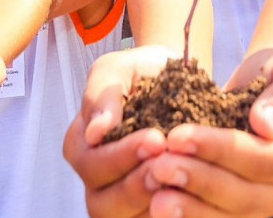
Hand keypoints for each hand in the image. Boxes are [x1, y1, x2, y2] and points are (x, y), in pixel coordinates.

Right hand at [63, 46, 173, 217]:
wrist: (177, 77)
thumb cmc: (142, 72)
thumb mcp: (118, 68)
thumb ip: (102, 94)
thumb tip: (95, 131)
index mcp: (81, 145)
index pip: (91, 164)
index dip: (122, 156)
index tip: (156, 138)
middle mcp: (96, 178)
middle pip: (104, 202)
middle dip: (137, 185)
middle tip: (168, 163)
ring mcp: (120, 197)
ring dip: (154, 203)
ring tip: (181, 180)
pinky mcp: (148, 205)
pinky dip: (171, 213)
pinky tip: (191, 195)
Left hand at [146, 51, 272, 217]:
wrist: (268, 85)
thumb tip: (265, 125)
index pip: (264, 161)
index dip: (221, 150)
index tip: (179, 136)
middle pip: (245, 195)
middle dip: (198, 181)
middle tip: (158, 166)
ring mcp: (270, 206)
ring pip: (228, 215)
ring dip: (189, 206)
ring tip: (154, 193)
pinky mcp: (244, 211)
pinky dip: (189, 213)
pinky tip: (157, 203)